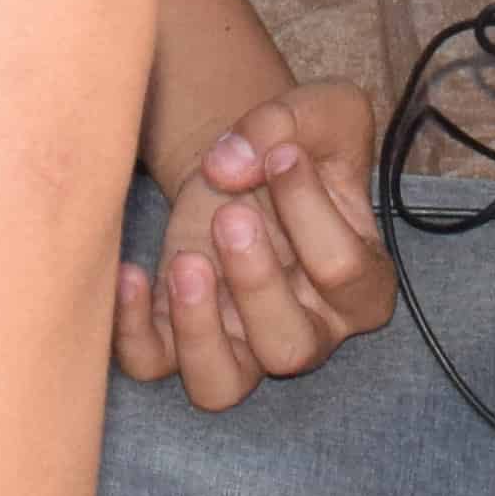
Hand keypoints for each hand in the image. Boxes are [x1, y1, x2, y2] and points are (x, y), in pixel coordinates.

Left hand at [112, 80, 388, 409]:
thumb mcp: (321, 109)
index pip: (344, 270)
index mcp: (362, 282)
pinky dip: (132, 331)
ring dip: (197, 331)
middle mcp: (308, 329)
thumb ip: (287, 124)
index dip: (310, 210)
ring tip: (186, 262)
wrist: (245, 163)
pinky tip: (132, 272)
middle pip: (288, 349)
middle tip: (231, 214)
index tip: (282, 153)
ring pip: (221, 386)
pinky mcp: (181, 334)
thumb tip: (227, 166)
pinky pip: (152, 363)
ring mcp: (241, 341)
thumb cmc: (296, 144)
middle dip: (256, 283)